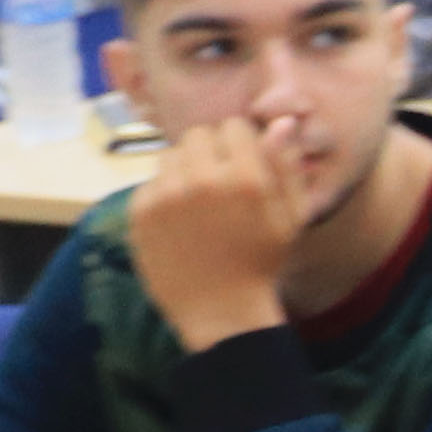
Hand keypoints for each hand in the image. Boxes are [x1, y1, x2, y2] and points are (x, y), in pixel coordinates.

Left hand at [122, 117, 301, 349]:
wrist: (219, 309)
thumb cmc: (262, 261)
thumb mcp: (292, 215)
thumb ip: (287, 166)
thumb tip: (282, 122)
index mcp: (246, 178)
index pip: (233, 126)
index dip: (242, 144)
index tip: (244, 166)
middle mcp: (203, 179)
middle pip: (199, 135)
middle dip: (211, 152)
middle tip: (219, 183)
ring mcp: (166, 195)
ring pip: (171, 155)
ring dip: (185, 169)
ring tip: (198, 201)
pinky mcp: (140, 211)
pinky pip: (152, 181)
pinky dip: (165, 193)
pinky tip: (180, 220)